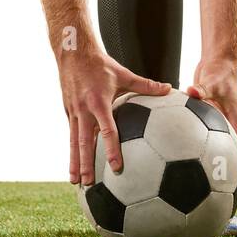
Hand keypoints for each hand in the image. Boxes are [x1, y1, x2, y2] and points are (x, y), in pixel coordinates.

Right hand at [59, 44, 171, 185]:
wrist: (72, 52)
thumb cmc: (100, 64)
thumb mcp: (123, 74)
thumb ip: (146, 85)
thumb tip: (169, 89)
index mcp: (99, 103)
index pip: (107, 131)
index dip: (112, 150)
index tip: (116, 167)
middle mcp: (84, 110)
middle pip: (84, 143)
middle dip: (86, 164)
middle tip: (89, 184)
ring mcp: (73, 112)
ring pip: (73, 142)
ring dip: (74, 163)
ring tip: (74, 182)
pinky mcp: (67, 111)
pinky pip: (70, 134)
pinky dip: (71, 150)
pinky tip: (73, 163)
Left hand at [186, 66, 236, 176]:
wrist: (218, 62)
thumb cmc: (219, 71)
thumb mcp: (212, 81)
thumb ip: (201, 89)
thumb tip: (191, 91)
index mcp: (235, 118)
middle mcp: (228, 122)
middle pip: (231, 148)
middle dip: (232, 167)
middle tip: (227, 188)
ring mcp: (218, 120)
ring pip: (217, 144)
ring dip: (214, 158)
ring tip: (205, 179)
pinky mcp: (207, 117)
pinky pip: (203, 134)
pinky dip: (197, 144)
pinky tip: (184, 154)